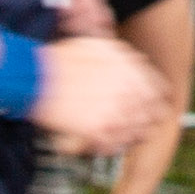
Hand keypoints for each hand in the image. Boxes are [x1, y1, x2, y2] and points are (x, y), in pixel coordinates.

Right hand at [28, 32, 173, 151]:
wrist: (36, 76)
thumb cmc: (62, 59)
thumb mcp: (99, 47)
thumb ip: (123, 57)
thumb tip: (138, 62)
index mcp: (130, 70)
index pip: (158, 91)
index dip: (155, 100)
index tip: (152, 105)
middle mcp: (126, 91)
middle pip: (151, 114)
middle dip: (145, 119)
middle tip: (139, 124)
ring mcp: (113, 111)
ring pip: (135, 132)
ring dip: (131, 135)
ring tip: (122, 136)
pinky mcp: (97, 129)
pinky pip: (113, 145)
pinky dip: (111, 146)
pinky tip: (105, 144)